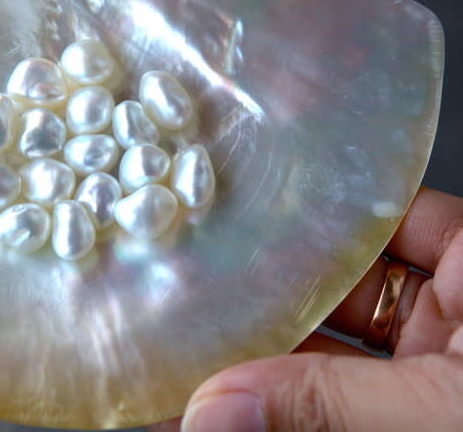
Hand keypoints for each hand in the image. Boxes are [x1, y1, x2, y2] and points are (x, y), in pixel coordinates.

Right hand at [154, 187, 462, 430]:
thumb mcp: (443, 409)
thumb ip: (331, 402)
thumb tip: (214, 408)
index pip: (374, 212)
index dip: (302, 210)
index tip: (230, 212)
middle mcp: (451, 313)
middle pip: (332, 285)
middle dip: (259, 299)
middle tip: (187, 297)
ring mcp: (422, 373)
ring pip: (321, 355)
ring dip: (255, 366)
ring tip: (185, 362)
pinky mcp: (399, 420)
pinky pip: (326, 411)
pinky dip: (276, 415)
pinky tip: (218, 415)